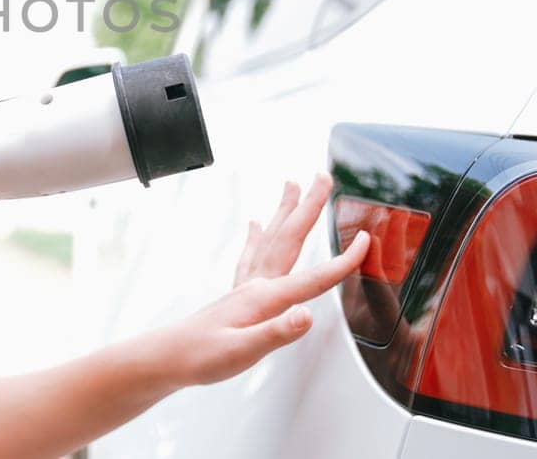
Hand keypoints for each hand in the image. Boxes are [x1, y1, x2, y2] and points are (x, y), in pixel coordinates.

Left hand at [166, 173, 369, 386]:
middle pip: (290, 238)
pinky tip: (256, 225)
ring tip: (292, 185)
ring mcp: (245, 286)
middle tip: (323, 178)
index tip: (365, 241)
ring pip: (271, 238)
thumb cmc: (203, 356)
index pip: (313, 278)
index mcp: (264, 298)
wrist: (170, 357)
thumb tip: (306, 315)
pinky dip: (257, 236)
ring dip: (285, 210)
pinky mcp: (237, 293)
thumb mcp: (244, 352)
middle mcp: (255, 285)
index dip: (343, 261)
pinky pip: (251, 254)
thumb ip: (276, 332)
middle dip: (309, 207)